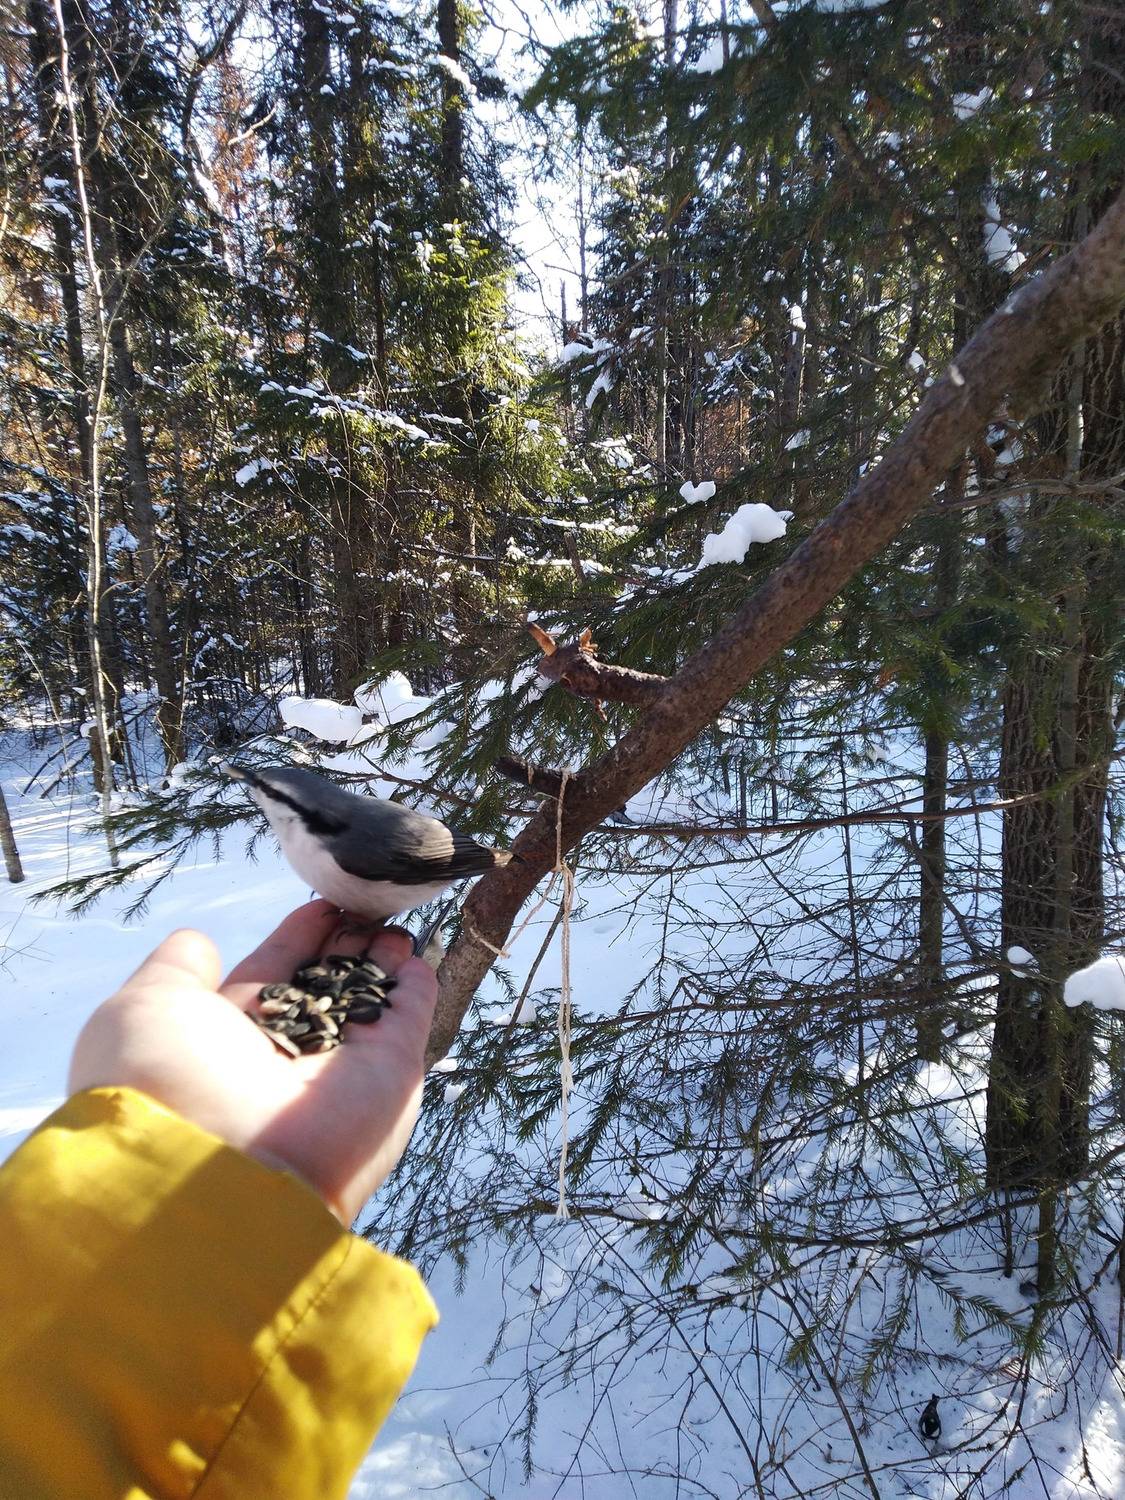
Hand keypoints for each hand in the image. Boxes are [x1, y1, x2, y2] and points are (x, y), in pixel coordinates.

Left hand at [68, 900, 437, 1223]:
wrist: (221, 1167)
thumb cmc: (169, 1081)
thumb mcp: (146, 1007)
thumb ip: (176, 969)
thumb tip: (198, 944)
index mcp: (226, 1038)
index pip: (271, 973)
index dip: (297, 937)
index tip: (320, 904)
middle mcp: (285, 1056)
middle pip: (324, 984)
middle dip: (343, 943)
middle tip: (362, 901)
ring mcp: (341, 1068)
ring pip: (368, 998)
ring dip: (381, 958)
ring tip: (391, 919)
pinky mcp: (390, 1075)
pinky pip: (408, 1018)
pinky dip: (415, 986)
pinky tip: (414, 955)